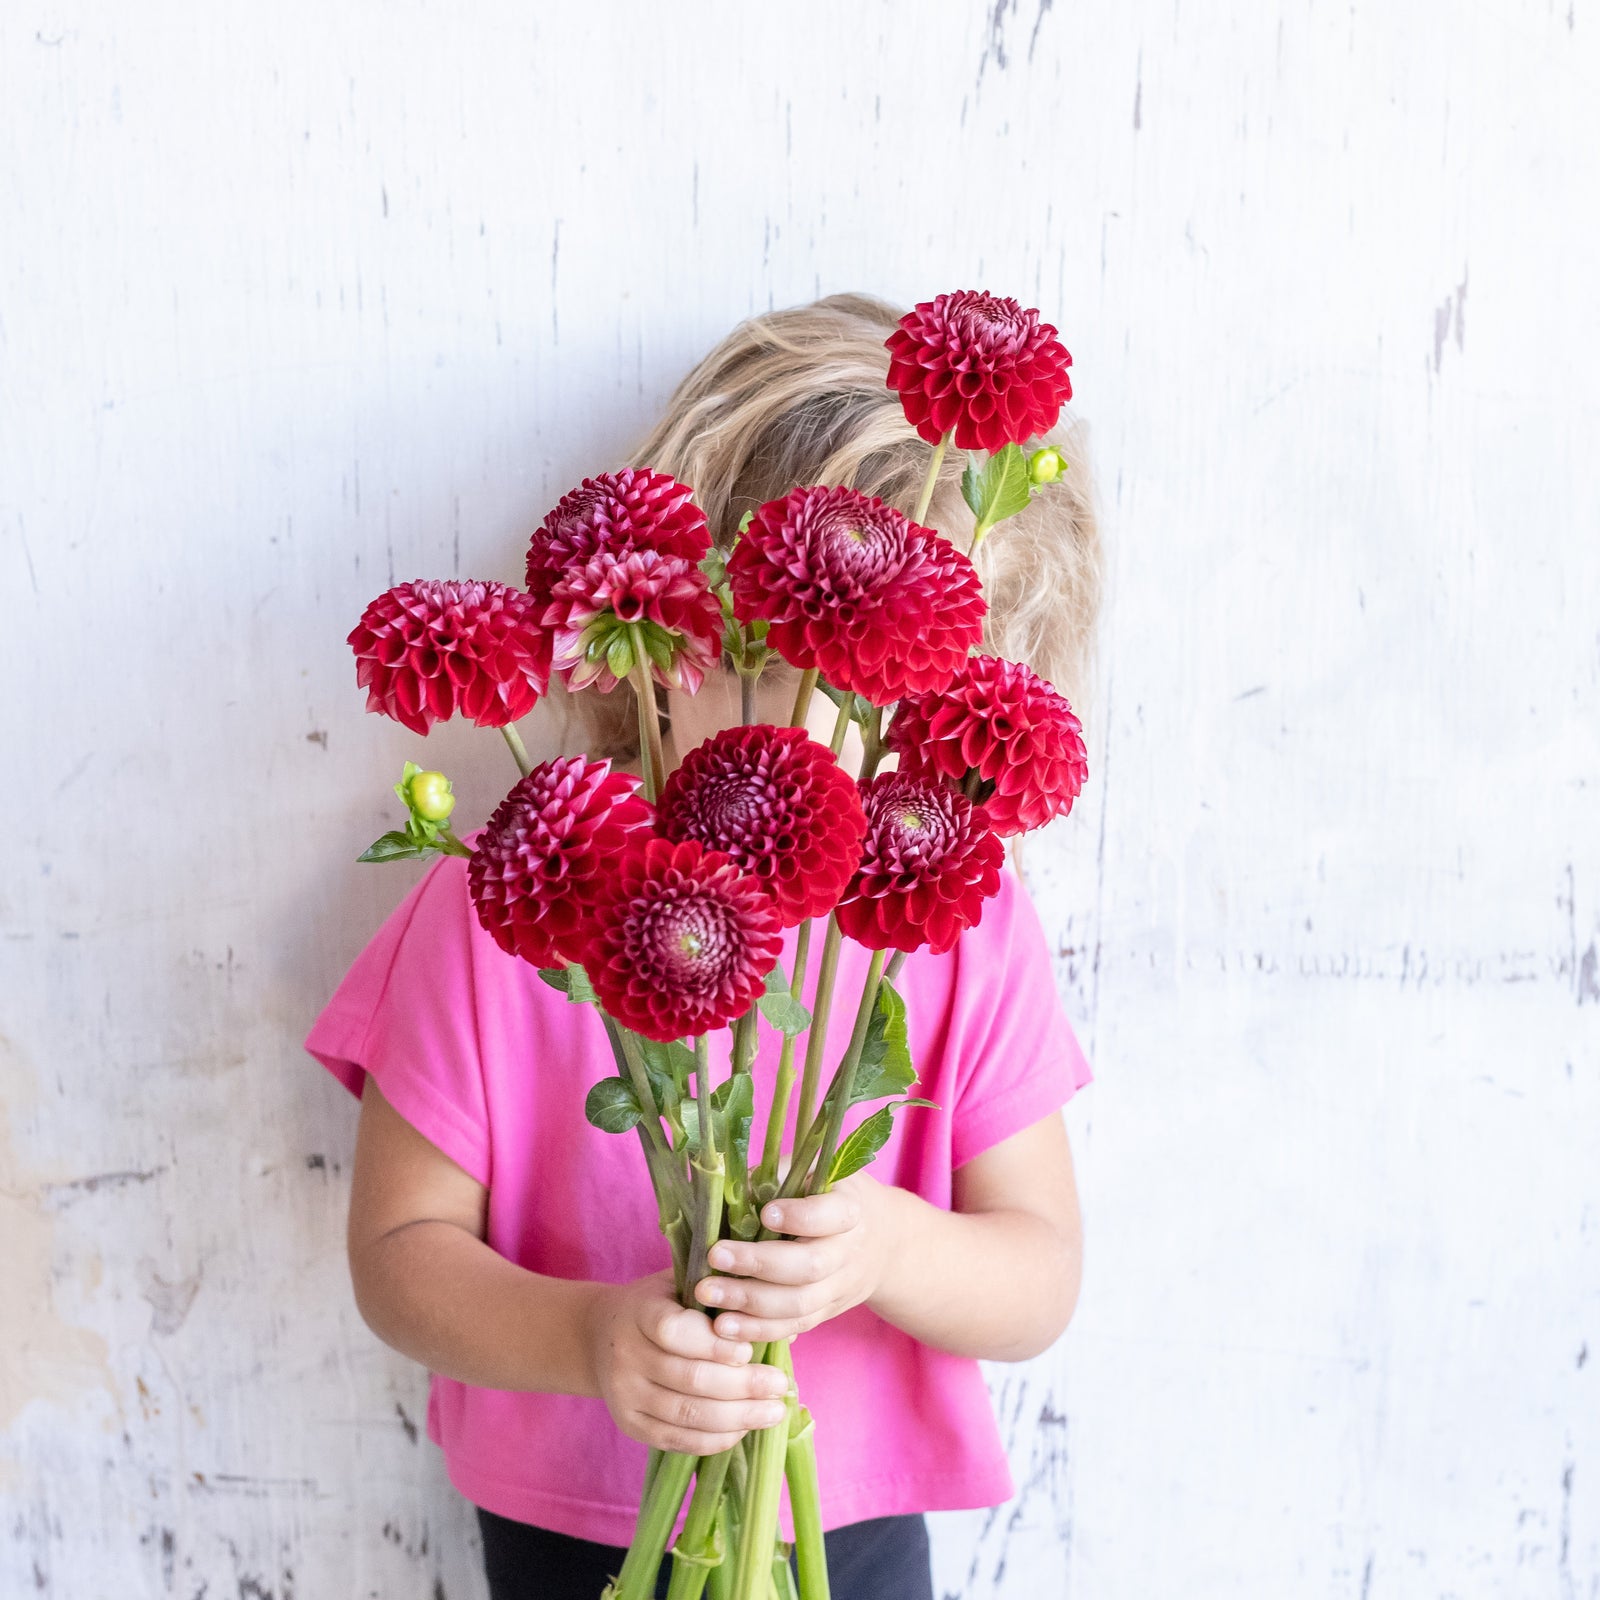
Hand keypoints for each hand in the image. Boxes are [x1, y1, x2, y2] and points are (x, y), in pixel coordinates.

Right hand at [584, 1269, 789, 1454]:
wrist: (602, 1336)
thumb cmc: (660, 1304)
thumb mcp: (683, 1285)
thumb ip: (725, 1299)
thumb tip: (785, 1328)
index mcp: (640, 1311)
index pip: (673, 1331)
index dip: (713, 1345)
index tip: (749, 1352)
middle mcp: (626, 1354)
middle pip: (688, 1378)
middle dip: (742, 1386)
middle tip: (779, 1385)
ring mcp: (625, 1394)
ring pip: (687, 1414)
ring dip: (737, 1417)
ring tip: (773, 1412)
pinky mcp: (630, 1424)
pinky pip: (677, 1440)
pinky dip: (714, 1439)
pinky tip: (743, 1429)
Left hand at [693, 1174, 897, 1344]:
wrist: (884, 1243)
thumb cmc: (835, 1197)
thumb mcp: (819, 1173)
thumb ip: (781, 1175)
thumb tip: (733, 1185)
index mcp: (850, 1210)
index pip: (830, 1216)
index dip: (799, 1217)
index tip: (765, 1212)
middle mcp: (848, 1253)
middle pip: (808, 1267)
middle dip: (758, 1264)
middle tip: (715, 1255)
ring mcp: (839, 1289)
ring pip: (798, 1305)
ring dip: (750, 1304)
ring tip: (709, 1294)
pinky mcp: (826, 1313)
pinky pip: (794, 1328)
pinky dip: (759, 1330)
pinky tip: (725, 1327)